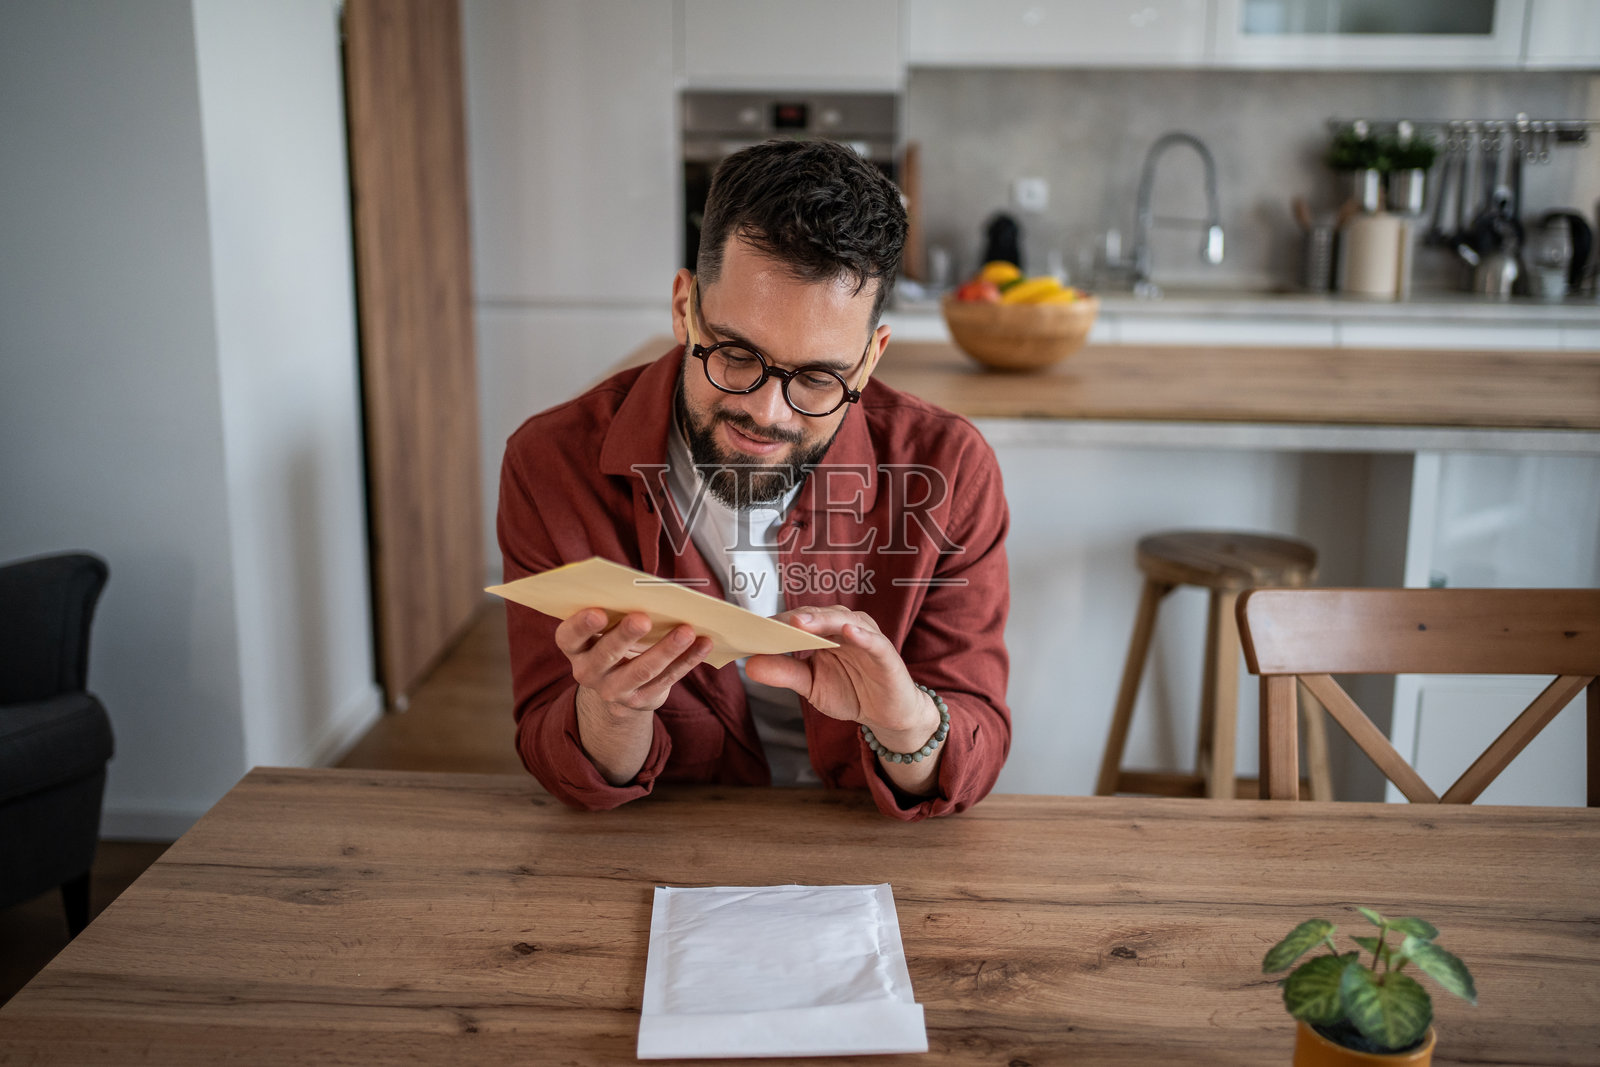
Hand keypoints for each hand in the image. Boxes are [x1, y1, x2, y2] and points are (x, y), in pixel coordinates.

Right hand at [555, 609, 712, 717]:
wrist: (617, 690)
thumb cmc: (612, 642)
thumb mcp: (604, 630)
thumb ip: (616, 612)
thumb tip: (649, 590)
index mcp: (575, 648)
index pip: (569, 637)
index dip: (581, 626)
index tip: (597, 612)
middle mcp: (589, 672)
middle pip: (606, 654)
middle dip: (626, 635)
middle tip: (643, 618)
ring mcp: (614, 690)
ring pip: (642, 670)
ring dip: (666, 649)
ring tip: (686, 630)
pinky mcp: (641, 700)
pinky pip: (668, 679)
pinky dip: (688, 660)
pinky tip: (704, 644)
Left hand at [744, 606, 937, 752]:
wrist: (887, 715)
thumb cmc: (850, 691)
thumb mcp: (811, 685)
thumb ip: (784, 672)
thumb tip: (750, 665)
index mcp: (824, 632)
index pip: (796, 621)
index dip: (775, 624)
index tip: (750, 629)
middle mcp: (844, 628)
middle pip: (816, 616)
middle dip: (792, 618)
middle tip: (769, 623)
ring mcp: (867, 638)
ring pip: (843, 620)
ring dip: (822, 620)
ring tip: (800, 622)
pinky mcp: (886, 654)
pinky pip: (873, 641)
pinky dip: (861, 635)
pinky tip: (847, 632)